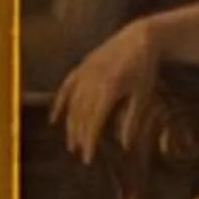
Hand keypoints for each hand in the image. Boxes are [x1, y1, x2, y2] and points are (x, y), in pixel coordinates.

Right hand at [50, 19, 161, 164]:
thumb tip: (124, 144)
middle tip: (79, 153)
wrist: (138, 39)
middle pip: (80, 115)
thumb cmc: (144, 70)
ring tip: (71, 142)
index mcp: (109, 90)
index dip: (90, 141)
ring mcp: (84, 74)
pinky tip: (54, 119)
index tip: (88, 158)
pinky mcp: (80, 68)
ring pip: (72, 104)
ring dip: (70, 125)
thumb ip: (132, 119)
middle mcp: (92, 82)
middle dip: (79, 136)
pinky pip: (65, 88)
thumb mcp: (143, 96)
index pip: (94, 122)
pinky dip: (59, 104)